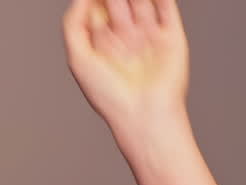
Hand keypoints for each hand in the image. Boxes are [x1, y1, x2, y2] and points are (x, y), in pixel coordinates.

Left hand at [63, 0, 188, 132]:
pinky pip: (167, 7)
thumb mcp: (78, 59)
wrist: (144, 113)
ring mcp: (149, 35)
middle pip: (118, 2)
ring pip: (141, 1)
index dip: (92, 2)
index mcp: (103, 45)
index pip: (95, 11)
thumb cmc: (108, 94)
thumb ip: (73, 26)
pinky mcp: (172, 36)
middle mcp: (126, 39)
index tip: (90, 0)